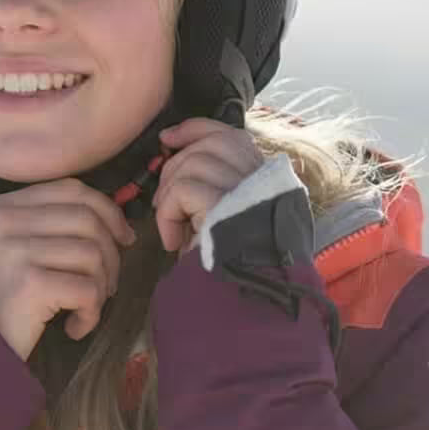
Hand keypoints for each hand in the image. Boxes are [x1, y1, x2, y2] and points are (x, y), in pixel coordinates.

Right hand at [0, 178, 137, 359]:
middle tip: (106, 285)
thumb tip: (107, 219)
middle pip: (87, 218)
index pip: (70, 190)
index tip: (123, 238)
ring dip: (100, 288)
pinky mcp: (30, 285)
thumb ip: (38, 226)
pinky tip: (74, 329)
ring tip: (84, 310)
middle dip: (111, 254)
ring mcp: (15, 250)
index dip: (106, 211)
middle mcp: (3, 221)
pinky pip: (87, 289)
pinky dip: (91, 314)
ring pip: (92, 254)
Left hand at [153, 119, 264, 254]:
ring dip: (170, 196)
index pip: (229, 133)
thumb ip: (206, 180)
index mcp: (264, 180)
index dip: (195, 129)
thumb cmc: (224, 264)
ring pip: (193, 165)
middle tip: (164, 204)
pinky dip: (168, 215)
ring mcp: (248, 191)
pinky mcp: (228, 206)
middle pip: (209, 145)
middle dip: (174, 168)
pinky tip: (173, 241)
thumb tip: (170, 142)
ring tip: (172, 227)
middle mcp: (262, 181)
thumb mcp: (216, 217)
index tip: (168, 138)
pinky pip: (182, 191)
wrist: (240, 300)